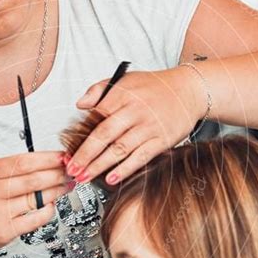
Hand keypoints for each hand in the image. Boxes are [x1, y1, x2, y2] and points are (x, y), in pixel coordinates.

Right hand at [0, 151, 71, 257]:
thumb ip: (11, 169)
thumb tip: (47, 161)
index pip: (23, 161)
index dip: (48, 158)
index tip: (63, 157)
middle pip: (33, 179)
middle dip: (58, 174)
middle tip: (71, 171)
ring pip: (36, 198)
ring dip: (57, 191)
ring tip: (66, 185)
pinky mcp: (5, 230)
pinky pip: (35, 218)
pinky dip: (47, 211)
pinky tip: (51, 205)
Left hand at [65, 67, 205, 185]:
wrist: (189, 90)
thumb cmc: (155, 87)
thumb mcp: (125, 79)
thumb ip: (100, 89)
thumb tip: (80, 105)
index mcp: (122, 95)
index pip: (94, 118)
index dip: (79, 137)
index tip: (68, 152)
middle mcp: (135, 111)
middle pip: (104, 136)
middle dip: (85, 156)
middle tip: (72, 170)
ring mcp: (149, 126)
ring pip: (119, 149)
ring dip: (100, 166)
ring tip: (86, 177)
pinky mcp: (161, 140)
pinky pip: (140, 157)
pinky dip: (125, 169)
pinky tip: (112, 178)